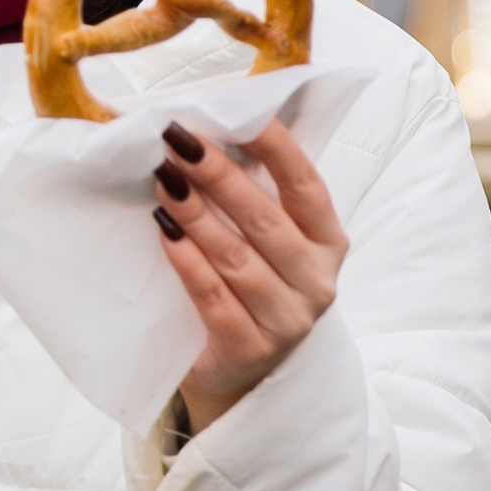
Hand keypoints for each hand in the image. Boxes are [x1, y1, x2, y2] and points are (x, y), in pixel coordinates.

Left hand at [152, 120, 346, 435]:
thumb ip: (255, 195)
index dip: (276, 147)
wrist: (243, 377)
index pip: (306, 186)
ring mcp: (286, 321)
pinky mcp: (249, 349)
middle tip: (178, 140)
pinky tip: (164, 233)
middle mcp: (316, 281)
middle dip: (219, 175)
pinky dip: (188, 263)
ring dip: (197, 215)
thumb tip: (210, 130)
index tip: (240, 113)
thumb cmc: (251, 290)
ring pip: (238, 259)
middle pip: (265, 220)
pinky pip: (214, 298)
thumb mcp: (268, 244)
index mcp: (328, 243)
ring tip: (163, 180)